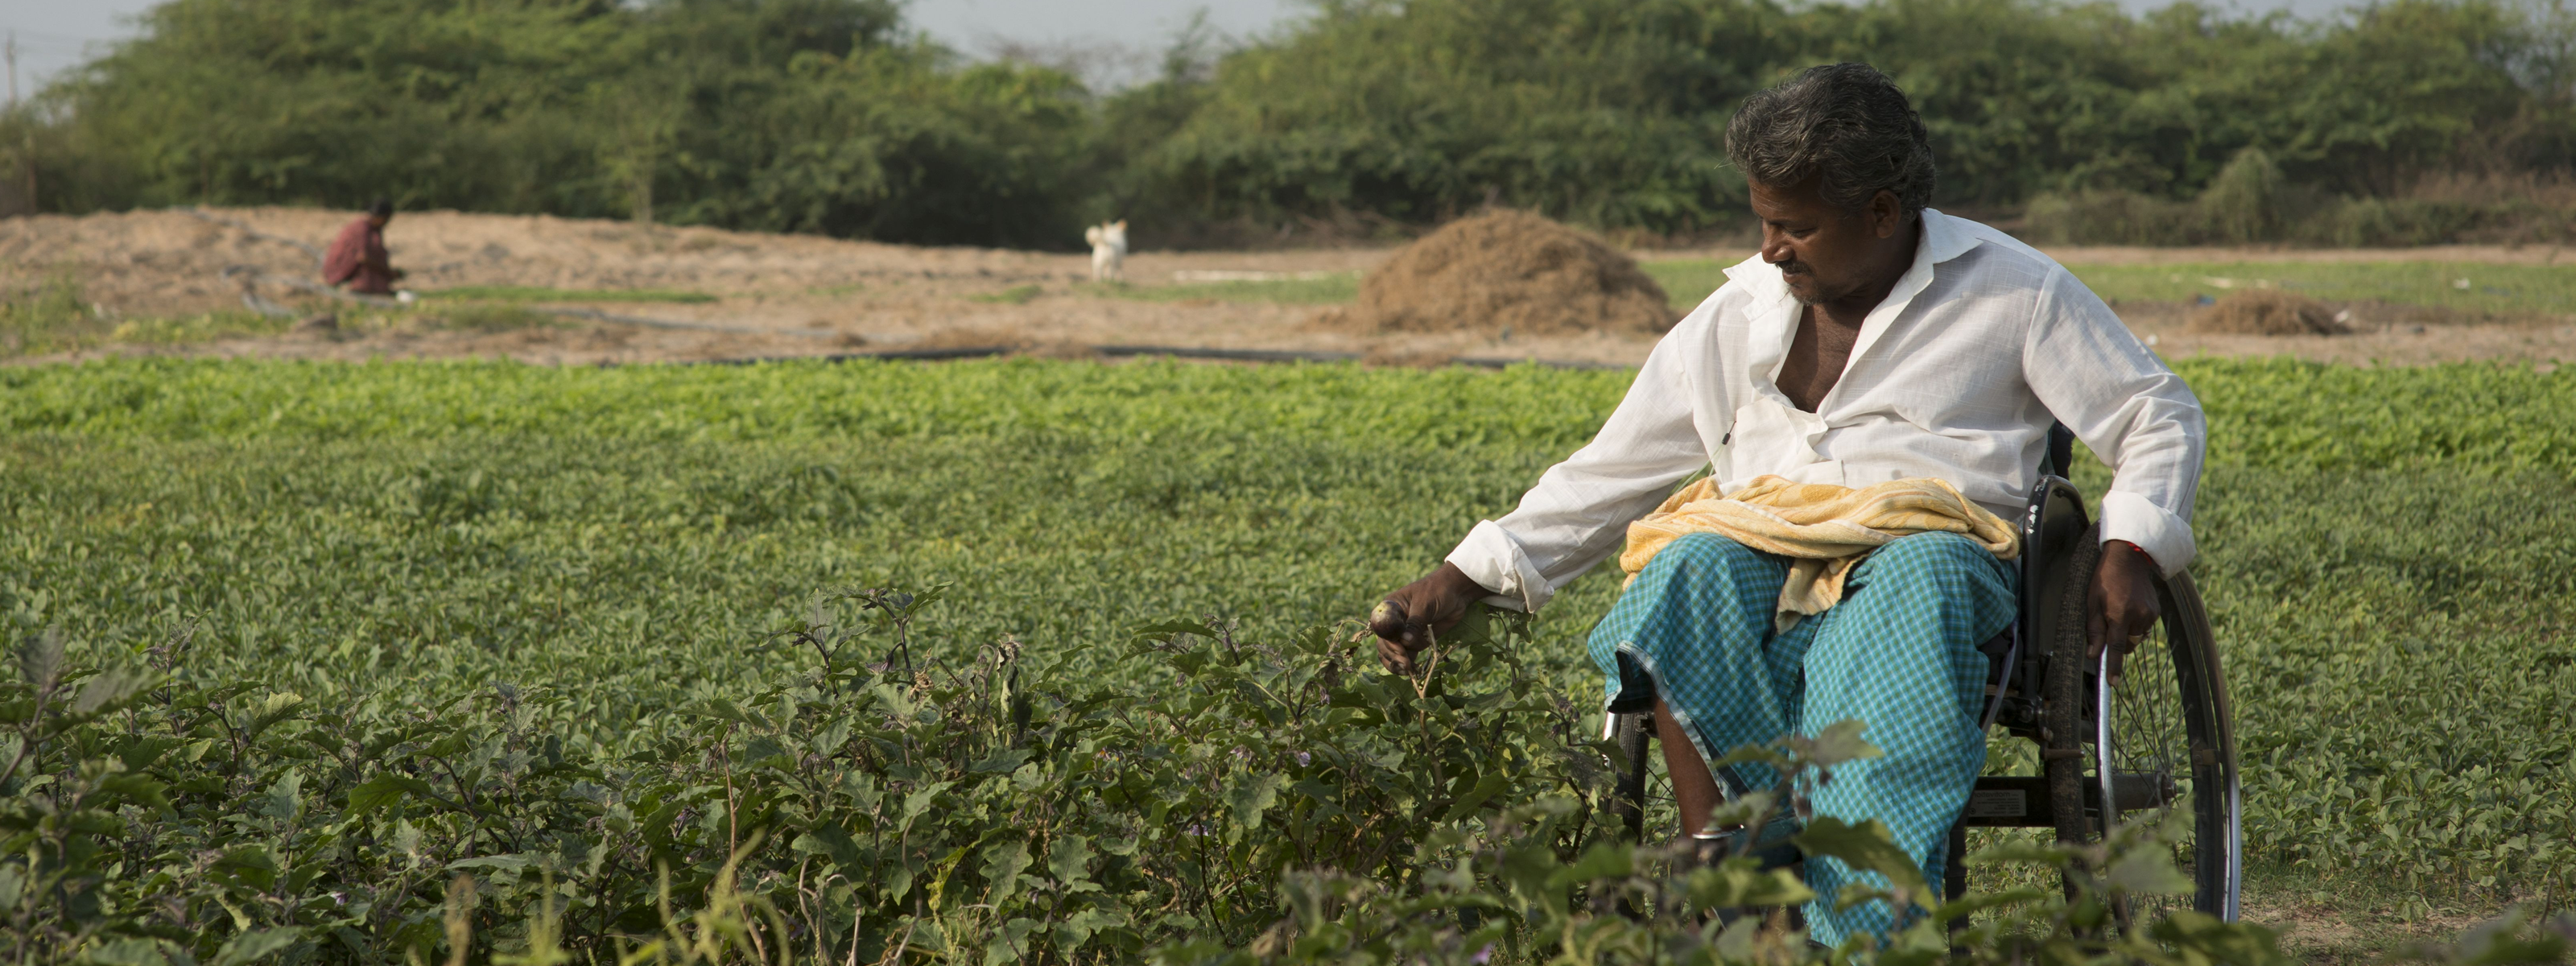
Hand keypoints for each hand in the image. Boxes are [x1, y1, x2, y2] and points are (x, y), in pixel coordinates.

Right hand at [1369, 562, 1487, 673]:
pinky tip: (1413, 671)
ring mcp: (1403, 633)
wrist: (1456, 592)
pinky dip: (1408, 664)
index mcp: (1390, 609)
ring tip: (1409, 670)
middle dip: (1394, 655)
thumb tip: (1405, 641)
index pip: (1382, 629)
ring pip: (1392, 653)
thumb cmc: (1437, 591)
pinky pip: (1406, 655)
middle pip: (1384, 644)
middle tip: (1407, 664)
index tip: (1401, 650)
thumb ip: (1414, 623)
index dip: (1389, 641)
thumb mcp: (1424, 604)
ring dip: (1399, 663)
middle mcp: (1393, 622)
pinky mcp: (1415, 640)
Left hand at [2086, 540, 2161, 684]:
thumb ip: (2093, 630)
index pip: (2116, 647)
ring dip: (2126, 633)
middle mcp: (2137, 616)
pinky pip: (2143, 627)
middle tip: (2108, 626)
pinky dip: (2135, 624)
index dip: (2113, 666)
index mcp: (2119, 614)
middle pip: (2127, 645)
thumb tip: (2093, 654)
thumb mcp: (2091, 602)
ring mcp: (2149, 614)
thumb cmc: (2105, 580)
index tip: (2112, 683)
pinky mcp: (2156, 611)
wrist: (2128, 559)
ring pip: (2136, 638)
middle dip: (2117, 643)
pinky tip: (2129, 607)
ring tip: (2118, 611)